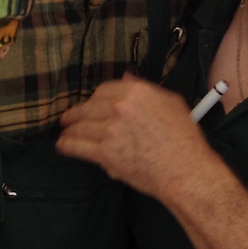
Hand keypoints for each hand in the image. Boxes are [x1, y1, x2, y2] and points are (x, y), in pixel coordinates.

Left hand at [56, 77, 211, 199]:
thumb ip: (146, 89)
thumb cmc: (184, 139)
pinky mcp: (105, 152)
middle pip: (88, 107)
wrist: (184, 170)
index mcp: (136, 92)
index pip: (104, 90)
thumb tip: (126, 78)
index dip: (95, 98)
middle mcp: (120, 107)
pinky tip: (63, 145)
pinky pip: (78, 146)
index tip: (91, 105)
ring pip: (80, 126)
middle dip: (76, 114)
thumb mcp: (171, 102)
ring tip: (64, 132)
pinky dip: (67, 145)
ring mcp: (111, 130)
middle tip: (68, 119)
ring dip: (69, 129)